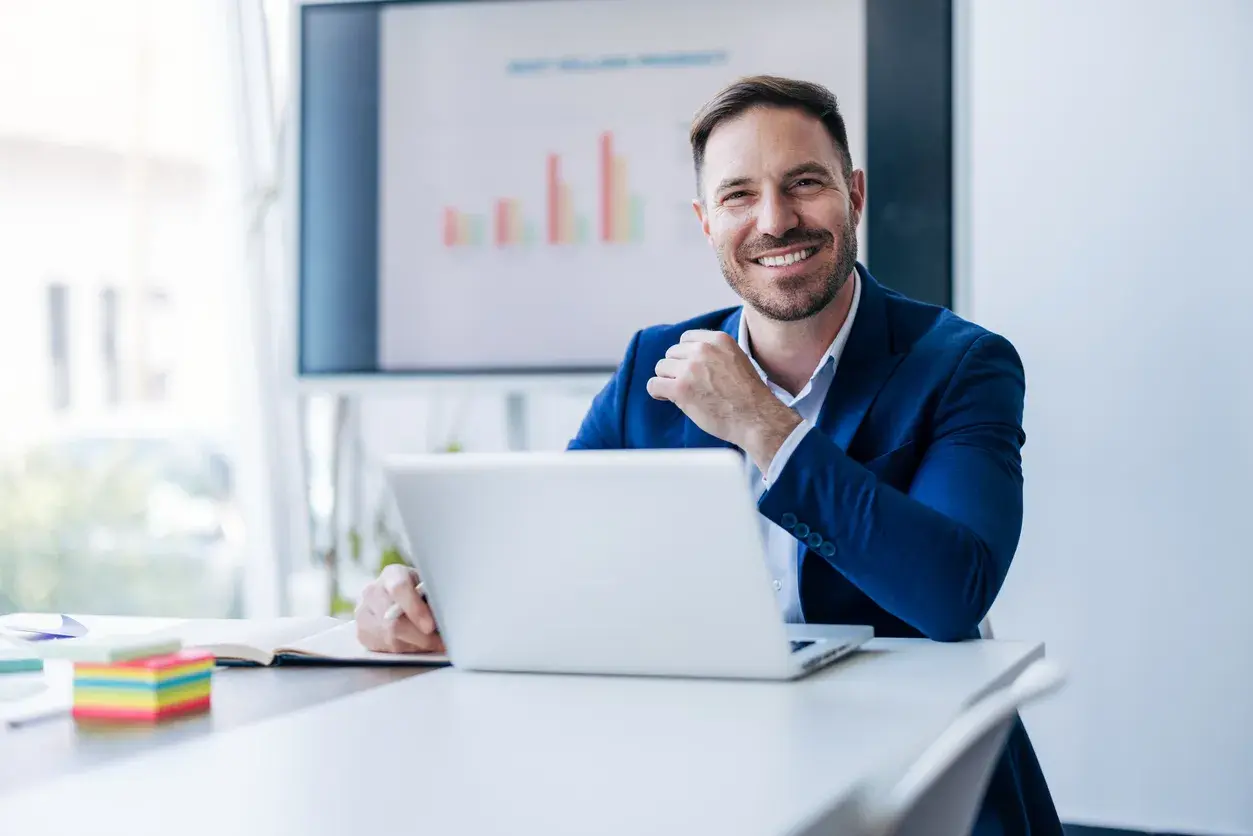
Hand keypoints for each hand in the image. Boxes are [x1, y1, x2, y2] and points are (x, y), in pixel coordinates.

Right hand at [355, 563, 445, 653]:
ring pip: (390, 638)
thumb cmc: (419, 591)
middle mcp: (373, 591)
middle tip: (441, 643)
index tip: (430, 626)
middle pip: (393, 620)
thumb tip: (446, 615)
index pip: (399, 588)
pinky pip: (384, 648)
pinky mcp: (362, 632)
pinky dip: (405, 650)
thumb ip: (433, 597)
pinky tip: (416, 645)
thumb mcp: (428, 586)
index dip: (415, 609)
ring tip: (433, 644)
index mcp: (392, 574)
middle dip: (421, 637)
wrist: (397, 599)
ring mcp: (363, 612)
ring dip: (416, 645)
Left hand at [646, 330, 800, 469]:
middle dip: (677, 369)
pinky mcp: (681, 388)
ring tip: (682, 393)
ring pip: (661, 367)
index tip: (691, 369)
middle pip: (672, 353)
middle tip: (689, 385)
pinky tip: (667, 398)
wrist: (756, 418)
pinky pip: (654, 384)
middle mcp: (703, 350)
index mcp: (718, 340)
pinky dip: (658, 391)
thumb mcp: (737, 360)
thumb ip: (715, 353)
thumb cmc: (749, 396)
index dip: (686, 356)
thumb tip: (691, 357)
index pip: (686, 339)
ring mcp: (690, 369)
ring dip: (668, 380)